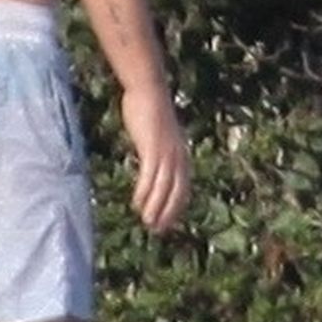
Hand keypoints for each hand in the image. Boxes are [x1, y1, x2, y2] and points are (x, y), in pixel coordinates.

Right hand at [122, 82, 190, 233]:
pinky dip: (145, 191)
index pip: (184, 187)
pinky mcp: (154, 147)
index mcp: (181, 154)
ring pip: (164, 186)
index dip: (176, 207)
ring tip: (147, 223)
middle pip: (177, 191)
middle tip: (158, 230)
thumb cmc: (150, 112)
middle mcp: (179, 155)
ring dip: (156, 207)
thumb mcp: (157, 137)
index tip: (168, 224)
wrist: (148, 91)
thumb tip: (152, 168)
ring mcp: (167, 151)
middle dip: (168, 212)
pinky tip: (137, 204)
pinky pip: (150, 175)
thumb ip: (157, 152)